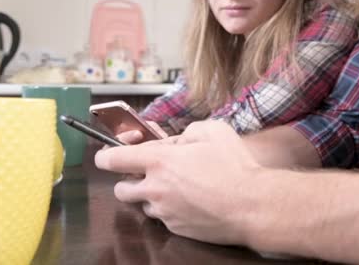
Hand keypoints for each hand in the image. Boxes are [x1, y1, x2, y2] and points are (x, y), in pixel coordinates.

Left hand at [95, 120, 264, 245]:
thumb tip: (178, 143)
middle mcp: (155, 189)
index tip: (107, 155)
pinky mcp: (176, 228)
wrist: (253, 205)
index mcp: (159, 161)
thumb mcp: (213, 131)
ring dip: (152, 195)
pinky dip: (171, 208)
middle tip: (148, 172)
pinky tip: (192, 200)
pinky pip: (164, 217)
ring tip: (177, 186)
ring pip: (143, 204)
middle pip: (120, 189)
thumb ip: (187, 132)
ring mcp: (164, 212)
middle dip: (128, 179)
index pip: (113, 159)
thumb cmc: (235, 166)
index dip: (105, 156)